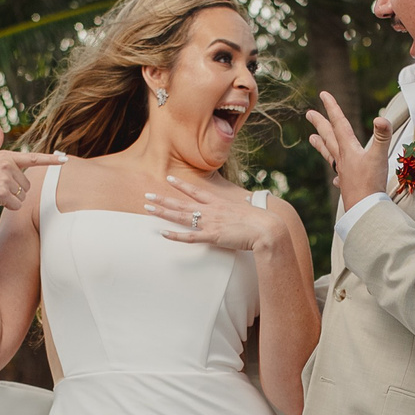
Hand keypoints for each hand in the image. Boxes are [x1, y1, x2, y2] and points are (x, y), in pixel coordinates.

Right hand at [0, 130, 63, 213]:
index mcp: (6, 156)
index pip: (33, 158)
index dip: (51, 160)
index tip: (66, 159)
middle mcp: (7, 165)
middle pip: (27, 185)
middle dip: (16, 190)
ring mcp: (5, 178)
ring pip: (22, 196)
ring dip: (11, 199)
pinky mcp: (2, 192)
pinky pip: (16, 205)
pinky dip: (8, 207)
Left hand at [144, 176, 277, 251]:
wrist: (267, 229)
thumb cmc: (260, 221)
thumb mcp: (248, 209)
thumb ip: (242, 207)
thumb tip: (247, 202)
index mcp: (219, 202)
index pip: (196, 191)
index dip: (181, 185)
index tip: (168, 178)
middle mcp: (211, 210)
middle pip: (182, 203)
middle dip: (163, 199)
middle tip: (147, 195)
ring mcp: (210, 222)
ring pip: (181, 216)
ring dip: (163, 213)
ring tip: (148, 209)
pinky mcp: (212, 236)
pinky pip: (189, 236)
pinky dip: (175, 235)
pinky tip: (163, 233)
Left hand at [304, 92, 394, 210]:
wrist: (364, 211)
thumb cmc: (371, 184)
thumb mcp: (379, 157)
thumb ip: (382, 136)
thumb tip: (381, 118)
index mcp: (349, 149)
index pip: (339, 124)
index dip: (332, 108)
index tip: (323, 95)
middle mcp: (343, 159)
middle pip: (329, 137)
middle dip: (320, 123)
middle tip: (309, 113)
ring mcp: (343, 173)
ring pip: (329, 155)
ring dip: (321, 145)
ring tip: (311, 138)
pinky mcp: (347, 186)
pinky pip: (339, 177)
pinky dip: (336, 174)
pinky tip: (335, 178)